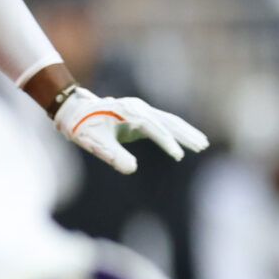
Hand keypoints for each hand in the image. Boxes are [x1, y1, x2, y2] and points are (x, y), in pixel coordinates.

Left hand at [56, 89, 208, 174]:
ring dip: (186, 132)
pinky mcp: (142, 116)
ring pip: (169, 121)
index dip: (167, 142)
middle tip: (203, 146)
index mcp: (129, 112)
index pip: (154, 128)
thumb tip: (132, 169)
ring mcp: (142, 110)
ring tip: (202, 144)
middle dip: (186, 134)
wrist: (74, 111)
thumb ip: (113, 156)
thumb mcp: (95, 144)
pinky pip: (164, 123)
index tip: (178, 156)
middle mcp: (139, 108)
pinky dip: (176, 132)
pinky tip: (186, 141)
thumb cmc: (84, 127)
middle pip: (169, 121)